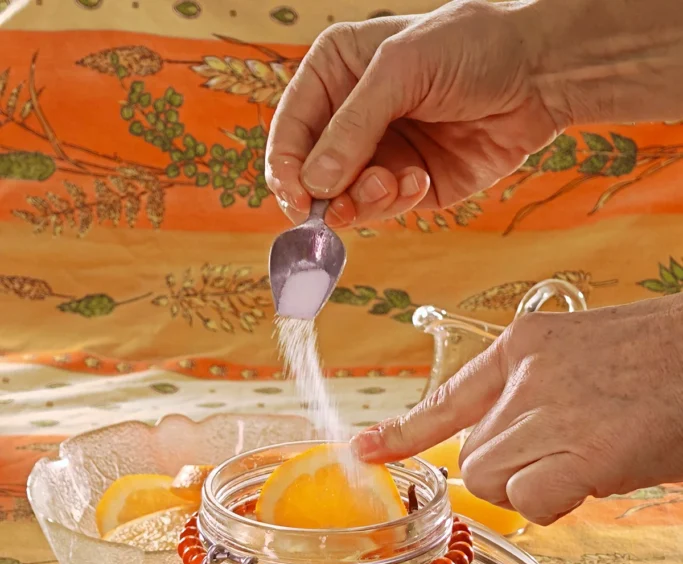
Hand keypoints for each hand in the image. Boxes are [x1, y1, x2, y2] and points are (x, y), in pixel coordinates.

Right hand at [266, 0, 564, 227]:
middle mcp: (350, 116)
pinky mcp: (409, 184)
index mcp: (335, 73)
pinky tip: (419, 181)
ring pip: (344, 198)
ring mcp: (379, 153)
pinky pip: (382, 208)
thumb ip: (353, 126)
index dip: (286, 166)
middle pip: (310, 172)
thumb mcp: (401, 70)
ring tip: (392, 183)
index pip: (290, 128)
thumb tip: (314, 183)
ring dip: (362, 200)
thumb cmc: (471, 47)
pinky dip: (395, 202)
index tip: (296, 196)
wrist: (539, 74)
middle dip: (323, 193)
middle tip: (336, 207)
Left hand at [351, 296, 682, 524]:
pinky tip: (598, 474)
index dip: (403, 432)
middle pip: (473, 457)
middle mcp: (527, 375)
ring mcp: (551, 411)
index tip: (363, 451)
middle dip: (513, 472)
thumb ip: (538, 399)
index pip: (449, 398)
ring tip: (593, 456)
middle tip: (572, 456)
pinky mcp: (579, 451)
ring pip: (492, 480)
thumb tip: (507, 452)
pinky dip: (558, 502)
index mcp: (527, 344)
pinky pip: (529, 501)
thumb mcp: (589, 362)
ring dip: (536, 486)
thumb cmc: (667, 366)